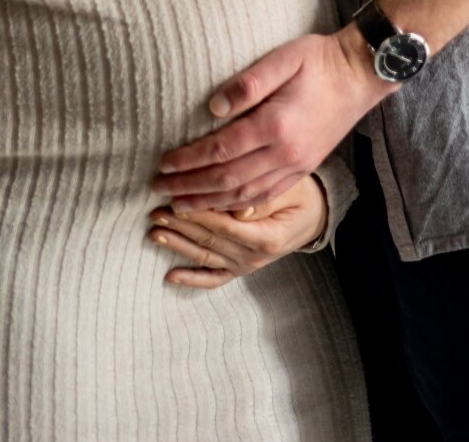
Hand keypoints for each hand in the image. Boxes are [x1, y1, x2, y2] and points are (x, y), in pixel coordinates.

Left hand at [146, 174, 327, 288]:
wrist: (313, 217)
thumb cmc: (300, 196)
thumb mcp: (290, 190)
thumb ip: (265, 199)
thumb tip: (238, 210)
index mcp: (266, 237)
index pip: (224, 225)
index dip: (198, 213)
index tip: (175, 199)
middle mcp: (253, 257)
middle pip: (210, 240)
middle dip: (181, 225)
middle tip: (156, 211)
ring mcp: (245, 265)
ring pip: (205, 256)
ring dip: (178, 245)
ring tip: (154, 232)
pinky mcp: (240, 269)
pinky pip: (214, 278)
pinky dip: (192, 279)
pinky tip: (170, 276)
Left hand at [153, 28, 393, 211]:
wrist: (360, 75)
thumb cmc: (319, 60)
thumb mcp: (283, 58)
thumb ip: (247, 82)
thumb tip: (213, 107)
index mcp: (276, 125)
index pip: (222, 149)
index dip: (189, 160)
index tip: (164, 163)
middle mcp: (285, 153)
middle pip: (228, 180)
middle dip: (190, 188)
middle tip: (159, 191)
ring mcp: (296, 165)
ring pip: (244, 195)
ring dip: (209, 203)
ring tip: (180, 206)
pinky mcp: (303, 169)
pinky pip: (265, 195)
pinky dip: (238, 206)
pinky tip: (221, 207)